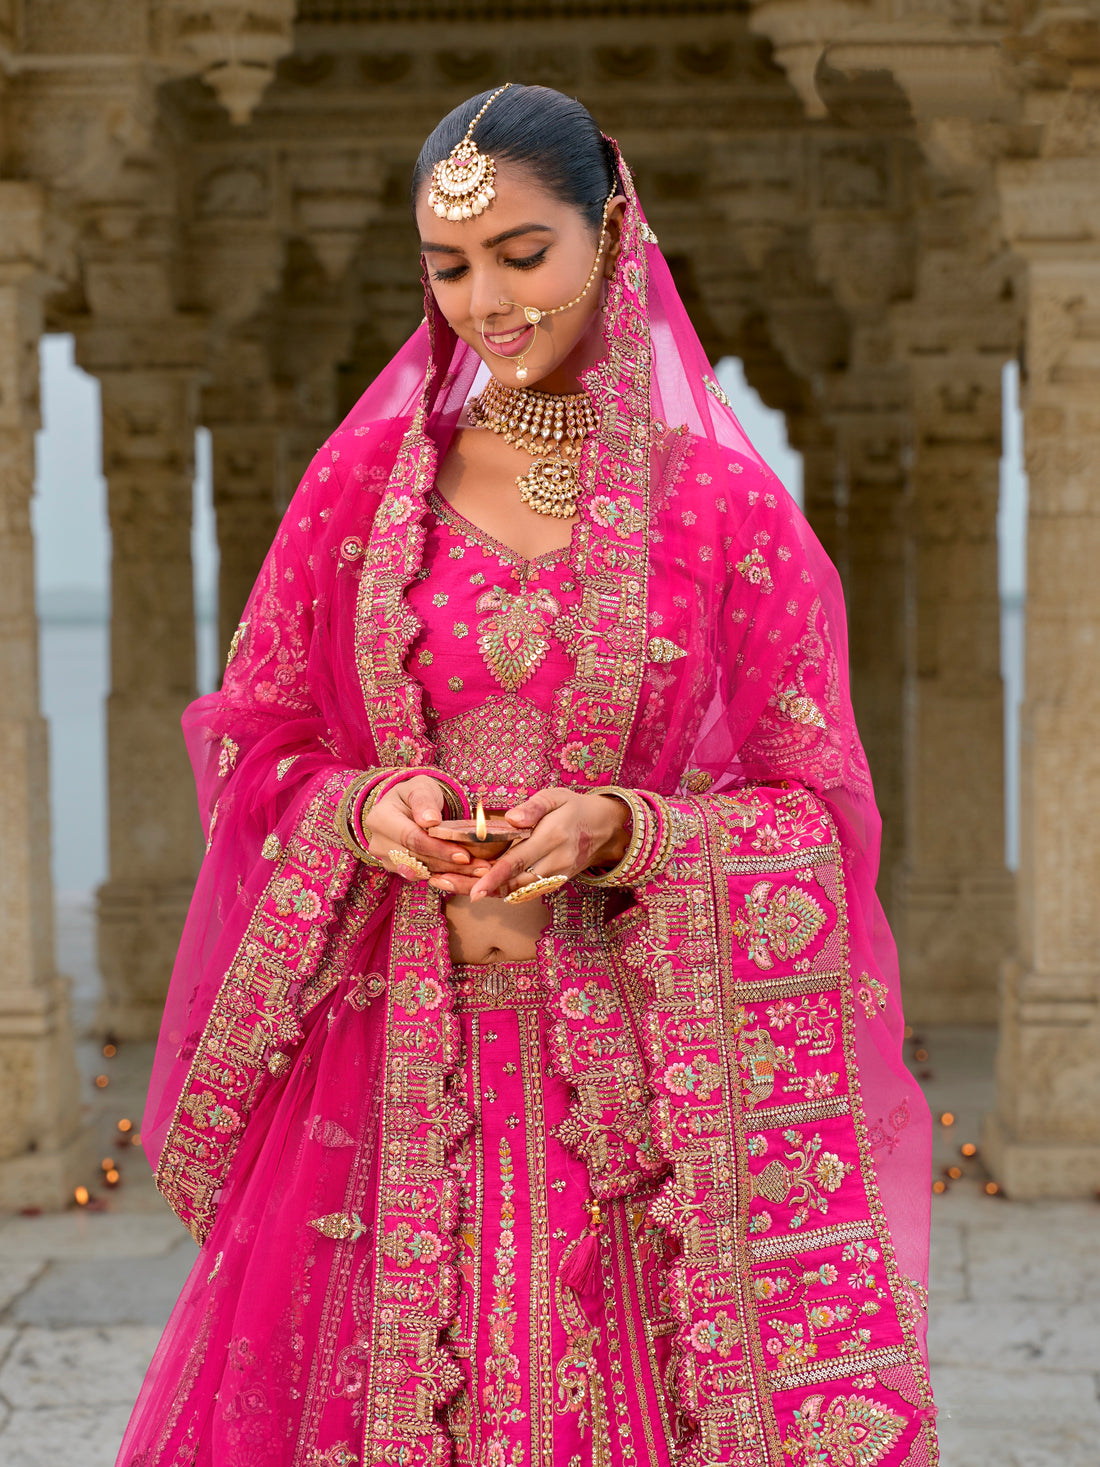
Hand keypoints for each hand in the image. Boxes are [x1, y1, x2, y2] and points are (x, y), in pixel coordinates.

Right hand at [362, 776, 492, 882]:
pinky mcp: (397, 868)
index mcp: (380, 819)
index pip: (412, 839)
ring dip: (451, 873)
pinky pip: (422, 875)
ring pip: (421, 871)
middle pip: (417, 859)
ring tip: (479, 872)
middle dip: (450, 864)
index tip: (464, 855)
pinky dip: (445, 875)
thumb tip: (430, 820)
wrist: (407, 805)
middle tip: (480, 868)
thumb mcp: (420, 787)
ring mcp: (385, 858)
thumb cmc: (416, 794)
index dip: (438, 848)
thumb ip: (424, 801)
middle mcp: (378, 842)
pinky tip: (466, 874)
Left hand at [426, 787, 627, 899]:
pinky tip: (478, 889)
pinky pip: (526, 892)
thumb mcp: (556, 796)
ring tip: (451, 887)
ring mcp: (556, 876)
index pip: (517, 861)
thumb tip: (511, 818)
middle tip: (442, 885)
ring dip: (486, 892)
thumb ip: (534, 807)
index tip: (473, 890)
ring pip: (517, 892)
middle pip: (512, 883)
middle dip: (478, 887)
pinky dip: (503, 893)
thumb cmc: (575, 807)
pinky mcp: (555, 882)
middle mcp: (554, 862)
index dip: (493, 877)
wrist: (606, 827)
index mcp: (552, 837)